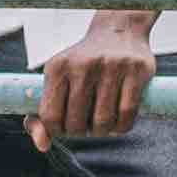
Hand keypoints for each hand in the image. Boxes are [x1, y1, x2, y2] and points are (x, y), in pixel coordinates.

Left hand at [33, 5, 158, 148]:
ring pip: (103, 122)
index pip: (50, 118)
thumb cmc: (82, 64)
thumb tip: (41, 146)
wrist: (118, 30)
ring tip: (103, 125)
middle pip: (77, 123)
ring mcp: (111, 66)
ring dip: (103, 132)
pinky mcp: (135, 70)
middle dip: (82, 132)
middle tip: (87, 124)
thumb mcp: (57, 81)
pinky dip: (122, 127)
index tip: (66, 125)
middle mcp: (82, 65)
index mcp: (57, 67)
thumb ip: (41, 115)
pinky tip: (118, 123)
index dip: (58, 131)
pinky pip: (126, 115)